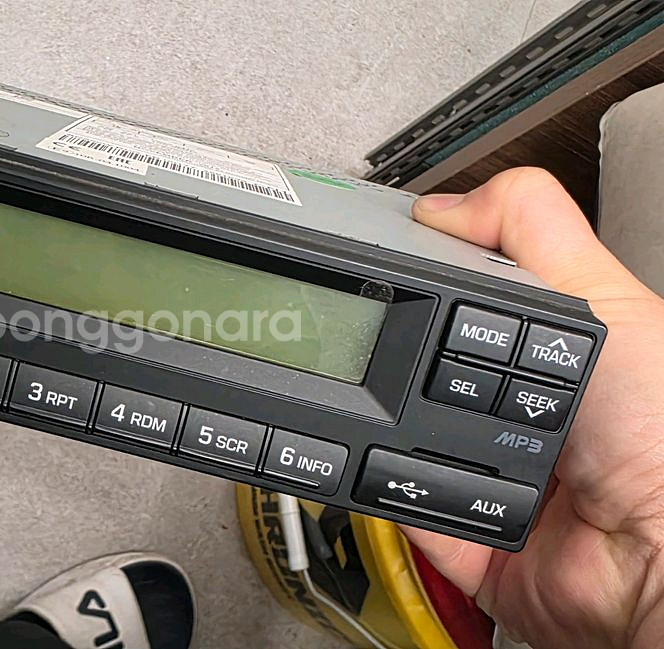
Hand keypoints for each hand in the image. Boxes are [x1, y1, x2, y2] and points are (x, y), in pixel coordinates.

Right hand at [403, 168, 663, 648]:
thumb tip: (443, 206)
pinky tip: (399, 469)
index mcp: (530, 351)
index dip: (413, 281)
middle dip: (389, 358)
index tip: (375, 267)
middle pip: (406, 367)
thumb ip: (532, 231)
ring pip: (388, 435)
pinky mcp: (452, 528)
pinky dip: (388, 492)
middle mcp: (498, 409)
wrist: (657, 554)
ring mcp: (472, 470)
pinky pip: (393, 506)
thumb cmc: (657, 436)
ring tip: (412, 416)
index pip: (450, 300)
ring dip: (385, 427)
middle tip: (391, 352)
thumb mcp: (601, 301)